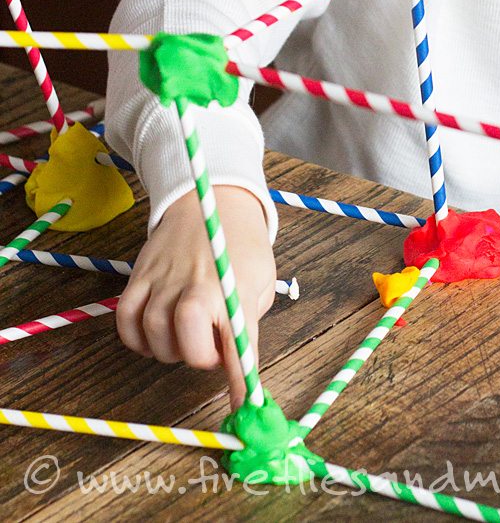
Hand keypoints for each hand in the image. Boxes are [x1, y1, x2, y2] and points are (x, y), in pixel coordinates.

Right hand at [116, 185, 275, 409]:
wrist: (211, 200)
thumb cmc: (241, 245)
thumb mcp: (260, 282)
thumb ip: (247, 323)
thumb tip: (238, 366)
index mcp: (233, 287)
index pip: (238, 345)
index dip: (241, 384)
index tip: (243, 413)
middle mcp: (197, 284)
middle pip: (189, 341)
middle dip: (200, 357)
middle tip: (209, 347)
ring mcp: (164, 279)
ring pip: (154, 333)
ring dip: (169, 350)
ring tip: (184, 337)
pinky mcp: (139, 275)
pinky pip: (126, 319)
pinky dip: (136, 338)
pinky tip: (154, 335)